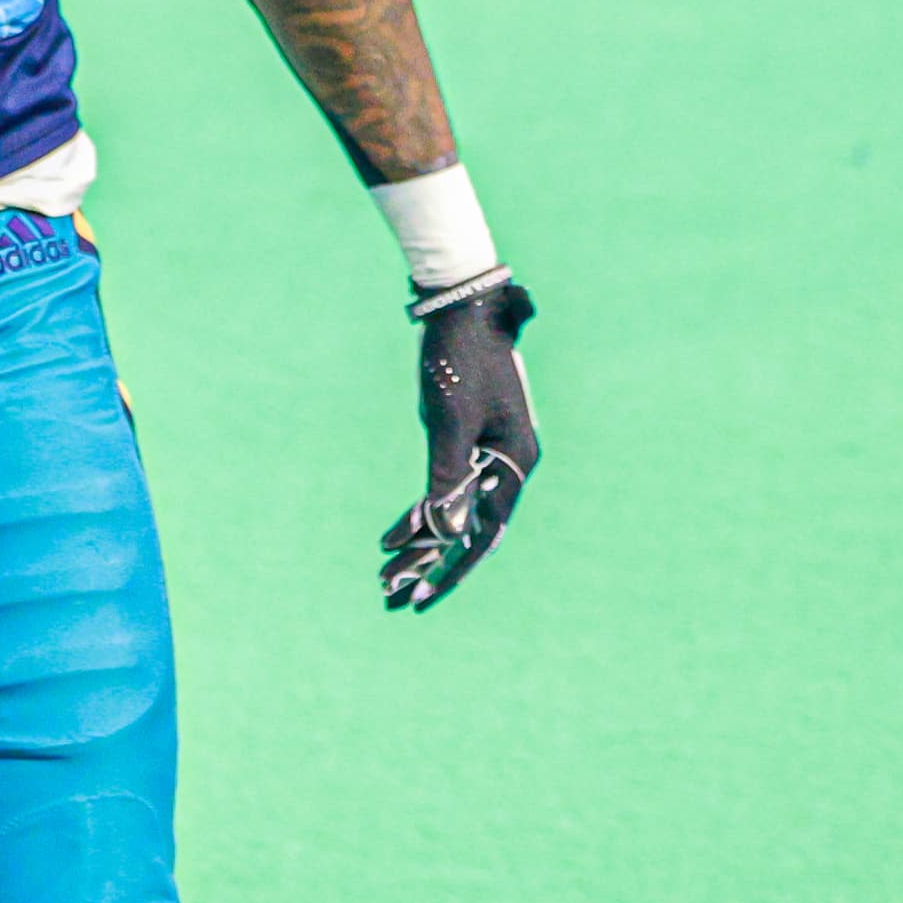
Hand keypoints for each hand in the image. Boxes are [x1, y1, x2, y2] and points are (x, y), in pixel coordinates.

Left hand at [380, 278, 538, 612]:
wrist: (460, 307)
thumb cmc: (457, 361)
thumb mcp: (450, 422)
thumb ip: (448, 477)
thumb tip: (445, 531)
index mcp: (516, 461)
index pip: (483, 532)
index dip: (452, 567)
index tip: (421, 595)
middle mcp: (509, 462)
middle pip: (470, 527)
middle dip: (431, 563)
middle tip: (391, 594)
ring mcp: (491, 450)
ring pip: (456, 509)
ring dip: (423, 541)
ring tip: (386, 570)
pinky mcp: (470, 436)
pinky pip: (447, 485)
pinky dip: (423, 509)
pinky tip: (398, 529)